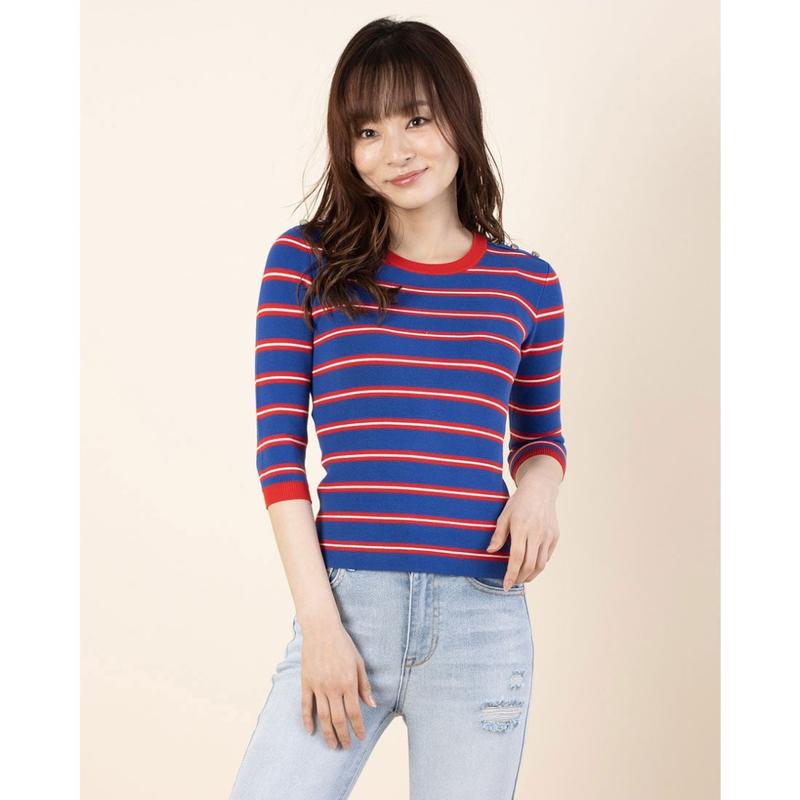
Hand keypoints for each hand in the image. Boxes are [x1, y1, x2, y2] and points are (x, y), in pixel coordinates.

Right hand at [299, 619, 376, 748]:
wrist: (321, 630)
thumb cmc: (343, 645)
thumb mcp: (359, 663)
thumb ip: (364, 685)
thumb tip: (372, 705)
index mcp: (348, 682)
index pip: (354, 712)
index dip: (357, 727)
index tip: (360, 737)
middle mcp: (332, 687)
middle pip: (338, 718)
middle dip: (343, 735)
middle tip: (345, 746)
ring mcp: (318, 686)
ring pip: (322, 716)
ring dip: (328, 733)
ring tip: (332, 744)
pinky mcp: (306, 682)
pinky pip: (305, 705)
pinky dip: (307, 720)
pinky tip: (311, 731)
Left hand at [485, 471, 560, 589]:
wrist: (540, 490)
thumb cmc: (518, 502)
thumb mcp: (504, 515)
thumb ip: (498, 535)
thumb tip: (490, 552)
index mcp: (521, 528)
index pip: (516, 558)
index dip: (511, 574)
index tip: (505, 586)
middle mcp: (536, 533)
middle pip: (529, 565)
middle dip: (520, 578)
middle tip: (512, 583)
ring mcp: (547, 535)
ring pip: (541, 564)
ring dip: (531, 575)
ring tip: (521, 579)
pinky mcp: (555, 536)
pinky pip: (547, 556)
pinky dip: (539, 565)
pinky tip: (531, 566)